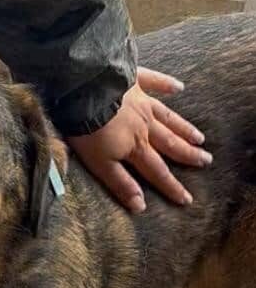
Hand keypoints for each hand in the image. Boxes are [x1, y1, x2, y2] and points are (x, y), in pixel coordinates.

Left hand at [67, 69, 211, 212]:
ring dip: (183, 128)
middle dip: (188, 155)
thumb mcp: (100, 164)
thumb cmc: (87, 130)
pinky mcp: (133, 80)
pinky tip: (179, 87)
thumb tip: (140, 207)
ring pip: (167, 117)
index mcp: (135, 146)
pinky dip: (166, 84)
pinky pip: (153, 82)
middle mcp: (144, 125)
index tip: (187, 199)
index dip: (172, 186)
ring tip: (199, 137)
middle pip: (169, 143)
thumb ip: (121, 183)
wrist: (82, 92)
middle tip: (206, 161)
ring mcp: (141, 101)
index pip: (156, 171)